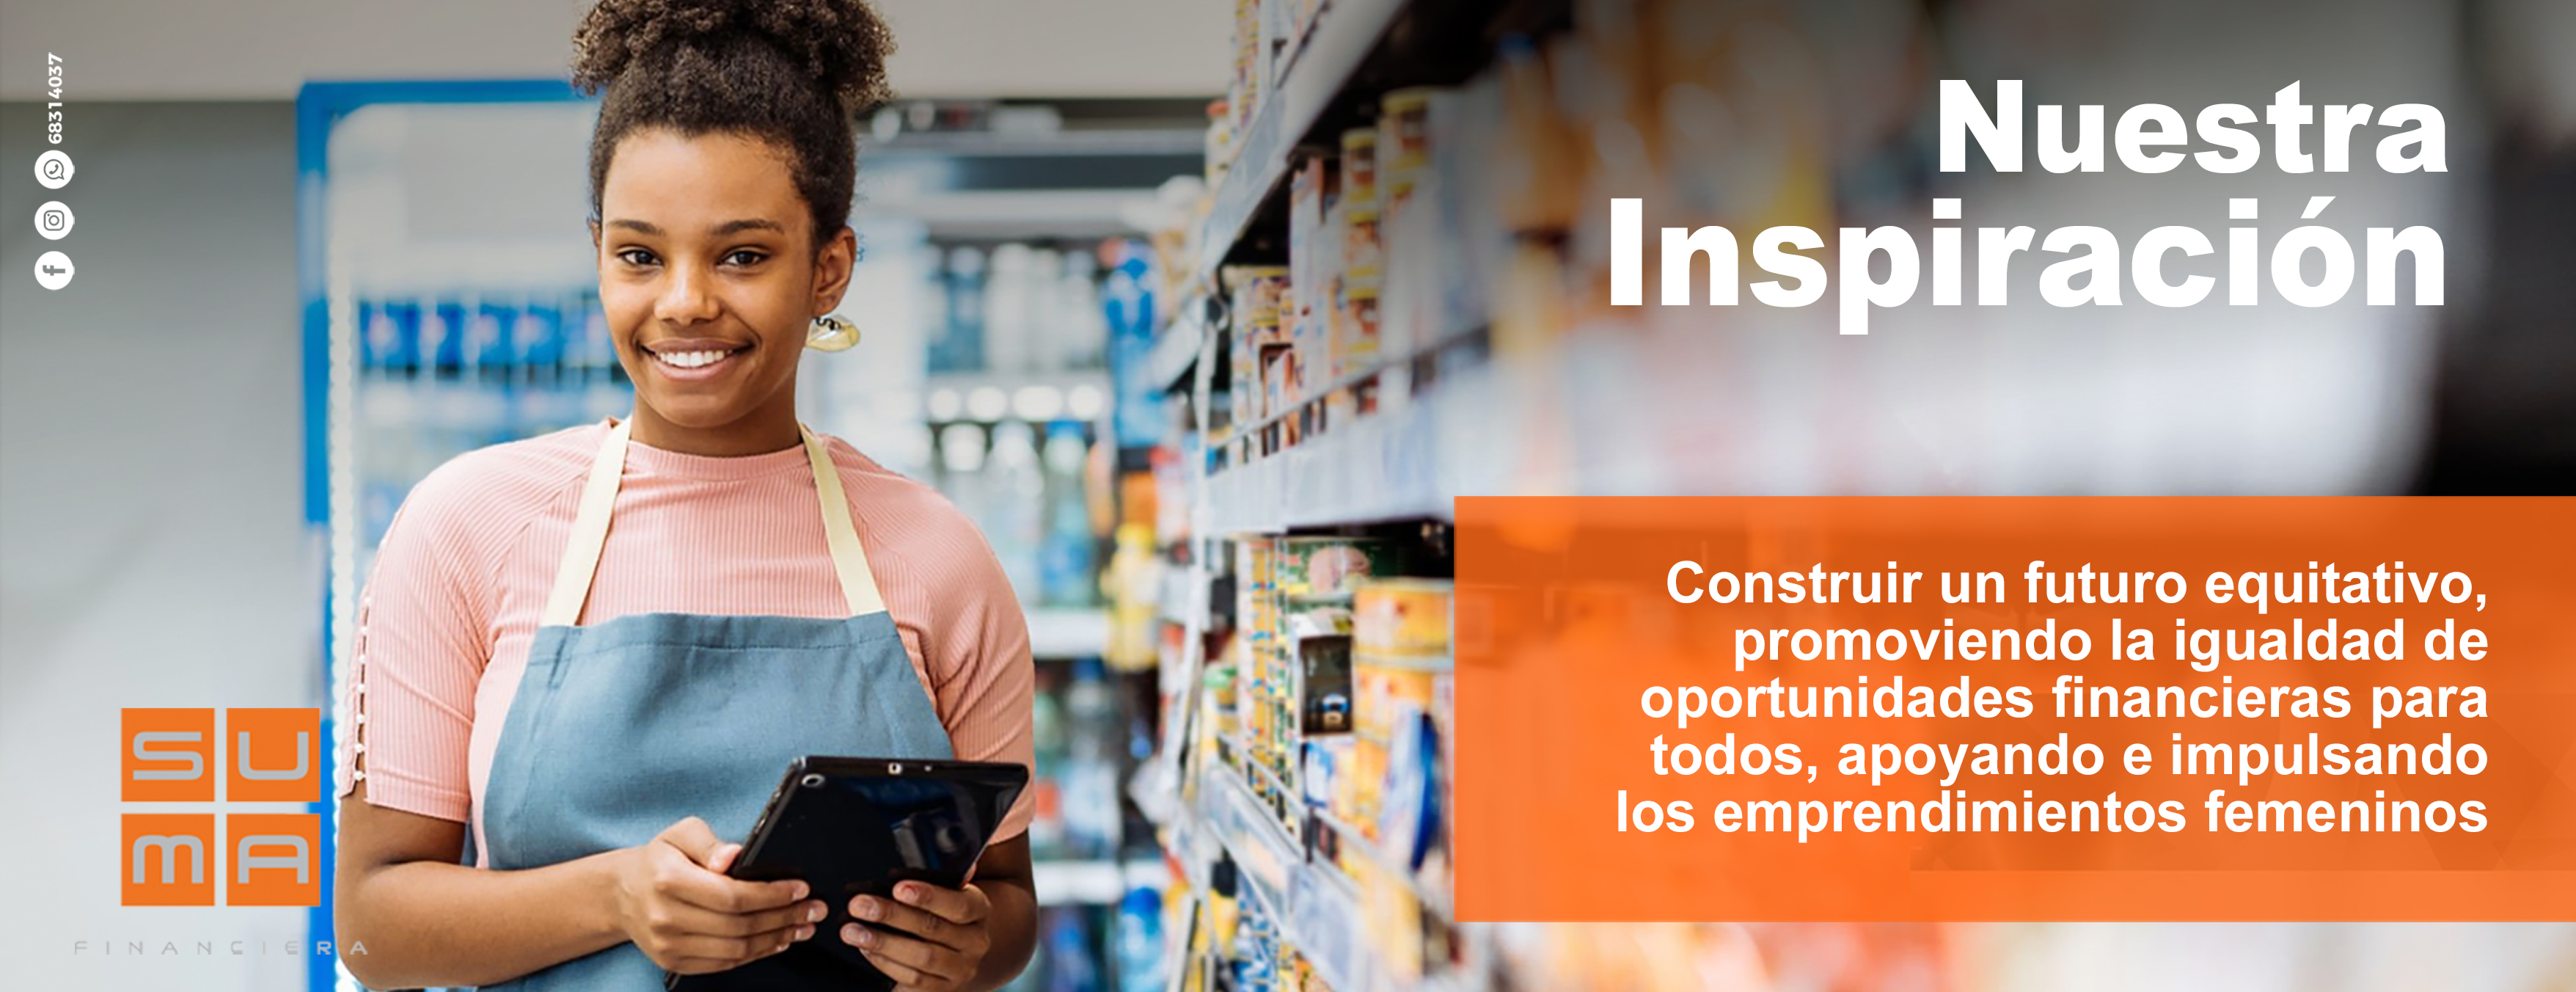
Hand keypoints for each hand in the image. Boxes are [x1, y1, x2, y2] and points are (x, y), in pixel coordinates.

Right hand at [608, 816, 829, 974]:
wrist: (623, 893)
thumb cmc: (660, 859)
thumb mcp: (680, 833)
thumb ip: (709, 841)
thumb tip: (733, 856)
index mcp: (668, 881)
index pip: (732, 895)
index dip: (772, 895)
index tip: (801, 888)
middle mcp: (666, 917)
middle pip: (739, 925)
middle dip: (784, 918)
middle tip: (814, 909)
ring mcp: (669, 945)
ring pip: (735, 949)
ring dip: (776, 939)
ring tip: (802, 926)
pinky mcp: (674, 962)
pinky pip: (724, 963)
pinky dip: (756, 953)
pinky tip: (777, 941)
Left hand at [841, 880, 993, 990]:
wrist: (961, 953)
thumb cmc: (945, 912)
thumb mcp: (950, 891)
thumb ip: (943, 875)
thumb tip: (936, 846)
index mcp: (980, 911)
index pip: (959, 904)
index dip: (929, 896)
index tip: (897, 887)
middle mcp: (976, 943)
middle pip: (932, 930)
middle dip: (891, 916)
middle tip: (859, 905)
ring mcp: (960, 971)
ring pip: (921, 959)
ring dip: (882, 944)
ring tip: (851, 931)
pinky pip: (912, 981)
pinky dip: (885, 965)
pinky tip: (865, 950)